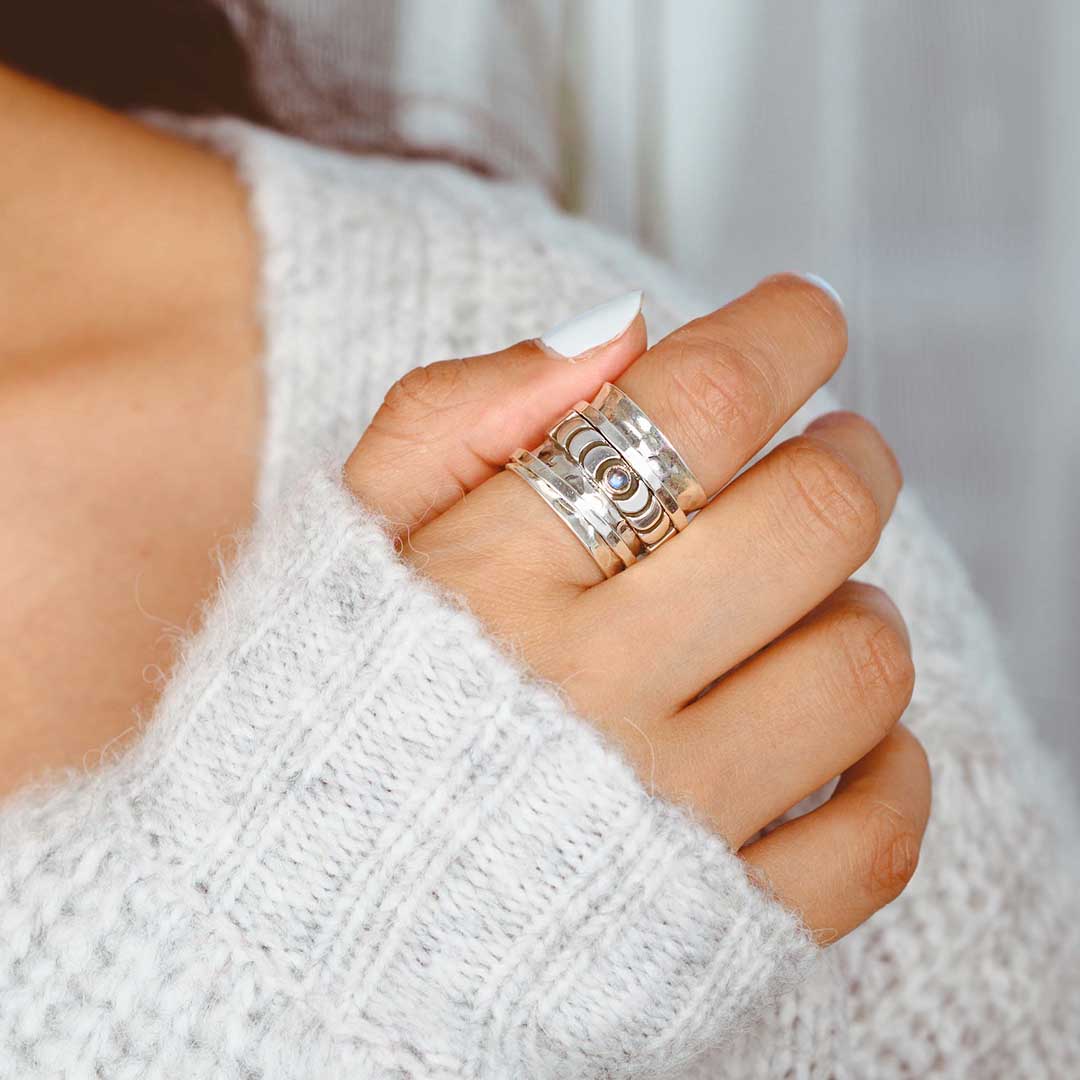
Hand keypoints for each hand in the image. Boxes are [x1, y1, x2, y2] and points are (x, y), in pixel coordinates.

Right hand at [345, 274, 929, 942]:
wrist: (301, 923)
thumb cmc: (328, 710)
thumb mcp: (343, 537)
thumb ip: (458, 414)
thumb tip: (621, 331)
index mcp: (492, 582)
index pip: (699, 404)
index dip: (783, 334)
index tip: (804, 319)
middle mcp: (590, 694)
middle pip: (814, 519)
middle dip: (849, 456)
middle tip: (833, 452)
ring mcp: (664, 823)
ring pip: (860, 665)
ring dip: (854, 609)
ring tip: (801, 607)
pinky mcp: (716, 934)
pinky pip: (876, 837)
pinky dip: (888, 771)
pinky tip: (837, 740)